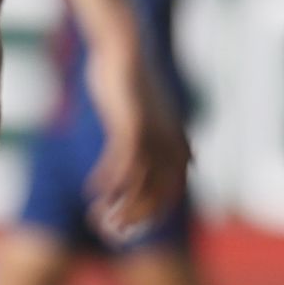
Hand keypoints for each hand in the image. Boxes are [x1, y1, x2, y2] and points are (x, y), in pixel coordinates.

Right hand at [82, 38, 189, 241]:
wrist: (126, 51)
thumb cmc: (140, 87)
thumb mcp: (163, 119)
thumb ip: (176, 142)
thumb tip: (191, 162)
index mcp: (179, 148)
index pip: (170, 196)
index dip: (149, 217)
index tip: (129, 229)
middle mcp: (171, 146)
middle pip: (155, 198)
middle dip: (132, 219)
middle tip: (109, 232)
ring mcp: (153, 137)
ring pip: (138, 186)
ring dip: (117, 207)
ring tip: (97, 218)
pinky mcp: (133, 126)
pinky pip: (121, 164)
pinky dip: (106, 181)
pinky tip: (91, 192)